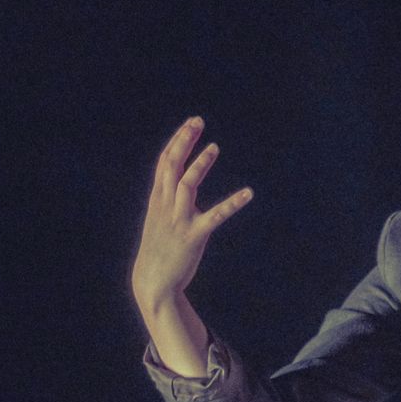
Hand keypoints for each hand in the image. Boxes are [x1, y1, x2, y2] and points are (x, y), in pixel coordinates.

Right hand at [132, 117, 252, 312]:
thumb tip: (176, 178)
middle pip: (172, 166)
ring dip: (200, 165)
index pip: (165, 162)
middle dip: (184, 142)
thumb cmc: (160, 247)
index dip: (178, 141)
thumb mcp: (159, 217)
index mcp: (158, 199)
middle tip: (198, 121)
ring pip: (187, 185)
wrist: (153, 280)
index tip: (191, 123)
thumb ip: (167, 196)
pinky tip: (248, 193)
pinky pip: (215, 216)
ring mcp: (179, 219)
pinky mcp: (194, 235)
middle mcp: (165, 205)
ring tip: (214, 147)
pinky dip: (232, 203)